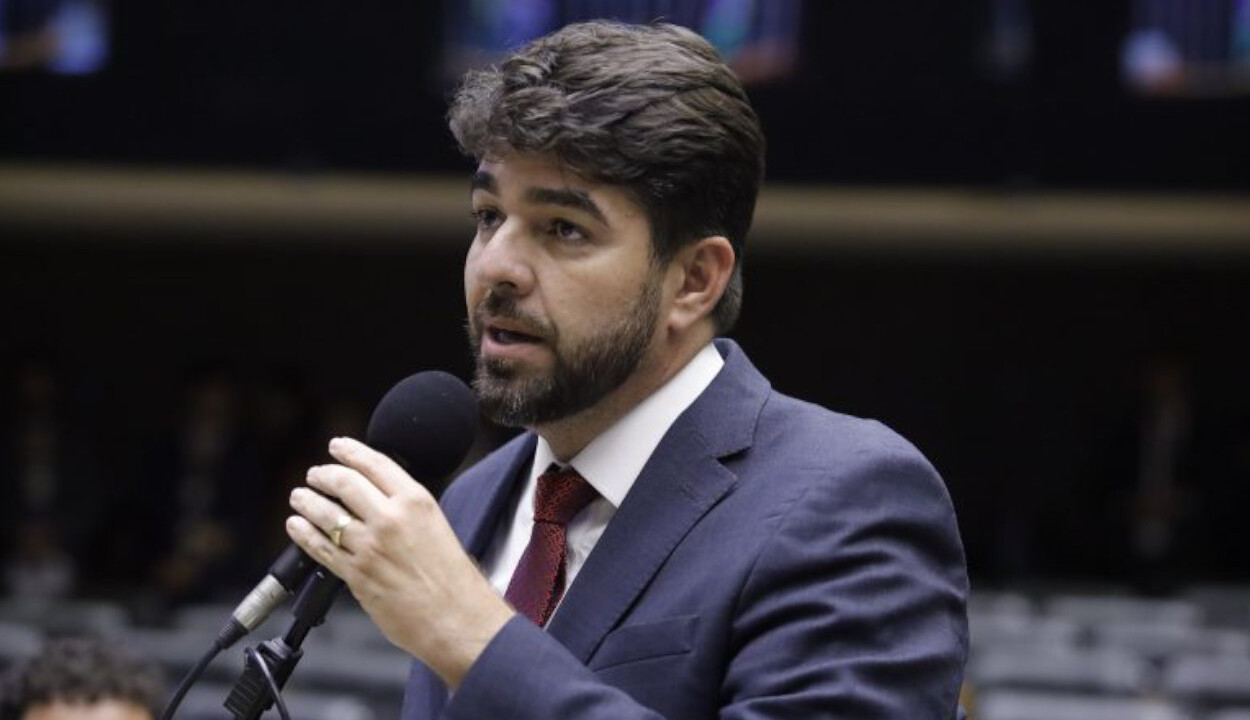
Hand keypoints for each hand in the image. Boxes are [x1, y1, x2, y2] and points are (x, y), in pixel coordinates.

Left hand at [286, 436, 514, 687]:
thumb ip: (407, 510)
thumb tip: (378, 500)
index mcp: (416, 501)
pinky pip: (320, 547)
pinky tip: (296, 526)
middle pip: (345, 483)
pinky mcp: (356, 573)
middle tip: (315, 474)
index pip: (375, 464)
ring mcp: (370, 546)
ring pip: (327, 513)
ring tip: (299, 497)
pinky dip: (303, 533)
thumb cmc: (454, 579)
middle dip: (323, 475)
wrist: (456, 618)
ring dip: (307, 501)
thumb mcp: (436, 526)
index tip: (336, 446)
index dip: (350, 451)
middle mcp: (391, 518)